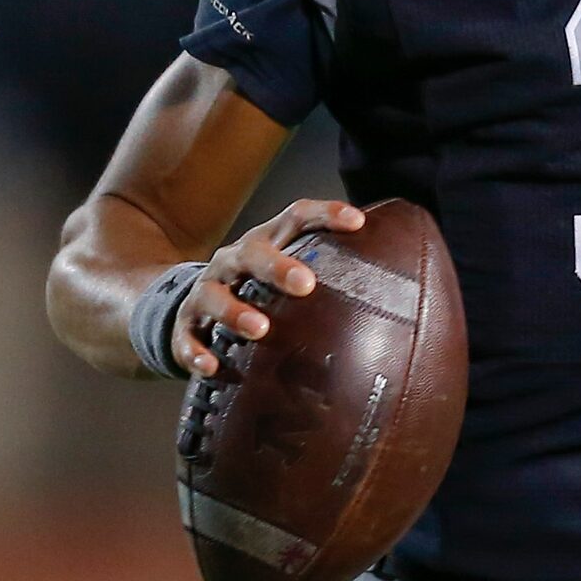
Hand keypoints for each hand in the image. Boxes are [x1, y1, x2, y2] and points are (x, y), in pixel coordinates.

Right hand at [172, 197, 364, 376]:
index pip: (296, 218)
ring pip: (214, 295)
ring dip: (235, 311)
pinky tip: (212, 366)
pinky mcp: (184, 325)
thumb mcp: (287, 272)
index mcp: (266, 242)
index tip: (358, 222)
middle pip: (252, 253)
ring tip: (260, 329)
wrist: (187, 304)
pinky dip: (196, 352)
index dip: (326, 214)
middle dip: (277, 267)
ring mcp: (205, 291)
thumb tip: (397, 291)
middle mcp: (233, 261)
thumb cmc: (257, 289)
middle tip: (306, 284)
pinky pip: (185, 338)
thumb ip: (329, 274)